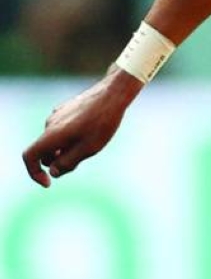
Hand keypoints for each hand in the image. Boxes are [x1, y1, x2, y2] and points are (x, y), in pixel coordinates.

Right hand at [22, 69, 140, 187]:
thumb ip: (68, 162)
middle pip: (44, 152)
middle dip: (57, 162)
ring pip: (54, 142)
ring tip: (89, 145)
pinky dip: (68, 140)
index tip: (48, 182)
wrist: (111, 95)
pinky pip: (60, 131)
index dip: (34, 173)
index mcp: (52, 135)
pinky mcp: (64, 111)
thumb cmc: (102, 123)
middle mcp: (49, 124)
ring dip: (64, 150)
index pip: (30, 156)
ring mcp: (56, 116)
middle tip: (81, 160)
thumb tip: (53, 172)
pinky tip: (89, 133)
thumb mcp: (88, 149)